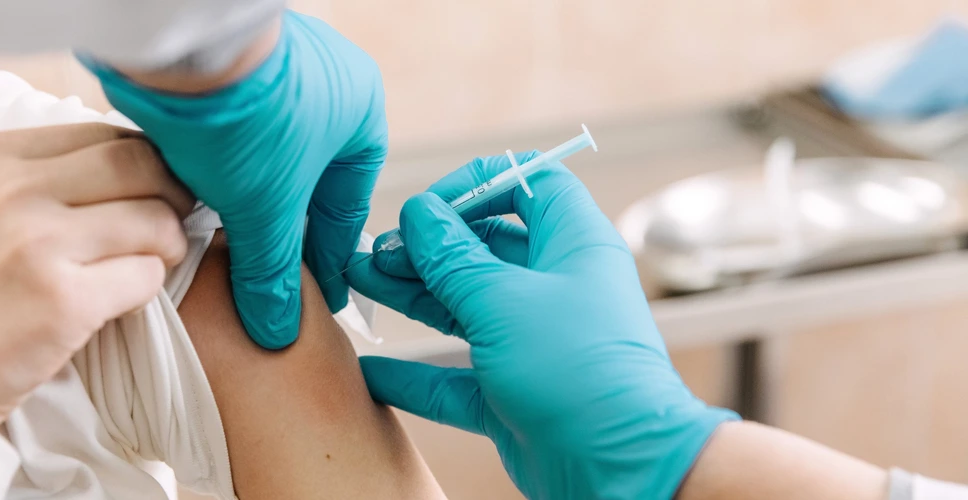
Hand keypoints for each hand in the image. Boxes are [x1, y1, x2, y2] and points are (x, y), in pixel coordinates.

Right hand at [0, 124, 192, 426]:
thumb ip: (34, 181)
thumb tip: (132, 163)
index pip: (102, 133)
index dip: (144, 162)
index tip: (151, 191)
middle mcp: (12, 188)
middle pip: (139, 162)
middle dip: (172, 193)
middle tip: (173, 223)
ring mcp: (38, 243)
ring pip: (155, 219)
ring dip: (167, 246)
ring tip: (146, 267)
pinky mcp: (63, 301)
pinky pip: (147, 277)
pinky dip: (148, 291)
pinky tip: (117, 306)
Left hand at [84, 10, 387, 348]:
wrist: (181, 44)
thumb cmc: (249, 114)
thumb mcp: (267, 208)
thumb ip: (272, 272)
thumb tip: (277, 329)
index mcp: (361, 112)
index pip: (346, 204)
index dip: (328, 259)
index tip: (319, 298)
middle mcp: (327, 85)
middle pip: (305, 181)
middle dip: (283, 230)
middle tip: (267, 280)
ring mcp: (275, 70)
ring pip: (266, 156)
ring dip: (245, 197)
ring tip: (224, 245)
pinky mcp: (225, 65)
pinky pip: (230, 130)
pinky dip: (216, 166)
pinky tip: (194, 198)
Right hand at [346, 153, 738, 498]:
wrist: (622, 470)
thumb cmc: (583, 375)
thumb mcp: (504, 302)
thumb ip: (452, 259)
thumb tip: (419, 217)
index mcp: (572, 246)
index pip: (528, 186)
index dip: (477, 185)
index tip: (428, 205)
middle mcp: (555, 289)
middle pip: (483, 249)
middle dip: (426, 246)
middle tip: (375, 251)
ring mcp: (533, 344)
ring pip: (463, 308)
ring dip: (412, 296)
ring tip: (359, 283)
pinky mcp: (514, 395)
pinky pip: (454, 378)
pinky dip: (413, 374)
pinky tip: (372, 368)